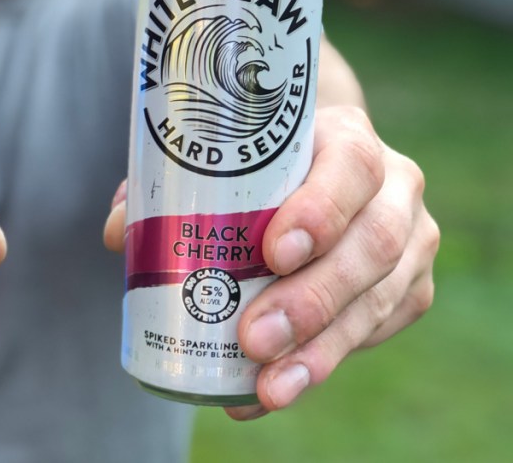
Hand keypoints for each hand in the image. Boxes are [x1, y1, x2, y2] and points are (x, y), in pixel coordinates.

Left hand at [104, 106, 438, 418]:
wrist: (314, 171)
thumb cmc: (255, 165)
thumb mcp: (216, 160)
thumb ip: (164, 187)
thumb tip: (119, 234)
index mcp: (347, 138)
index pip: (351, 166)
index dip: (320, 210)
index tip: (273, 252)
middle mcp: (394, 188)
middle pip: (371, 244)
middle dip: (311, 299)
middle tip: (254, 338)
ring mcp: (410, 241)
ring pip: (378, 298)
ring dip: (320, 349)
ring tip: (268, 386)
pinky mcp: (408, 289)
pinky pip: (375, 334)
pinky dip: (319, 365)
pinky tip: (271, 392)